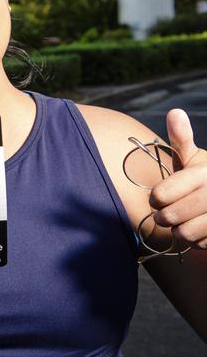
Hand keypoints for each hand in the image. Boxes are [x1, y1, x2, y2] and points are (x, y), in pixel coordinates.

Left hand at [149, 109, 206, 248]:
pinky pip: (202, 244)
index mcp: (203, 173)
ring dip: (181, 231)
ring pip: (186, 233)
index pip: (162, 195)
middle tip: (167, 213)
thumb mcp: (195, 158)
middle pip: (171, 216)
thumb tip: (174, 112)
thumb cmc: (206, 178)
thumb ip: (182, 140)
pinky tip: (201, 229)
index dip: (155, 199)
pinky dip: (198, 240)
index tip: (158, 198)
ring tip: (184, 221)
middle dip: (165, 217)